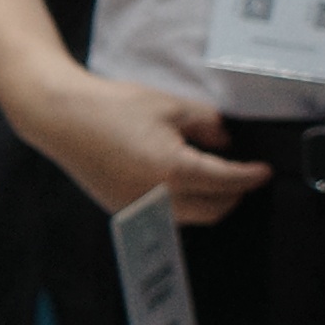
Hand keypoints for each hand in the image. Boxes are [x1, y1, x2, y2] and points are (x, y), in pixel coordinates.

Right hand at [26, 67, 268, 221]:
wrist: (60, 117)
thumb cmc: (113, 107)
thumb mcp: (171, 106)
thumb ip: (208, 125)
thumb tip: (224, 141)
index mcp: (174, 171)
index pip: (228, 182)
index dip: (251, 176)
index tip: (264, 171)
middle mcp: (158, 199)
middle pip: (215, 210)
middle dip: (233, 194)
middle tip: (241, 173)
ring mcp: (138, 208)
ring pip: (191, 217)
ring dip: (208, 201)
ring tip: (209, 175)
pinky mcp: (122, 208)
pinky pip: (165, 215)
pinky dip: (182, 203)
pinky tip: (178, 180)